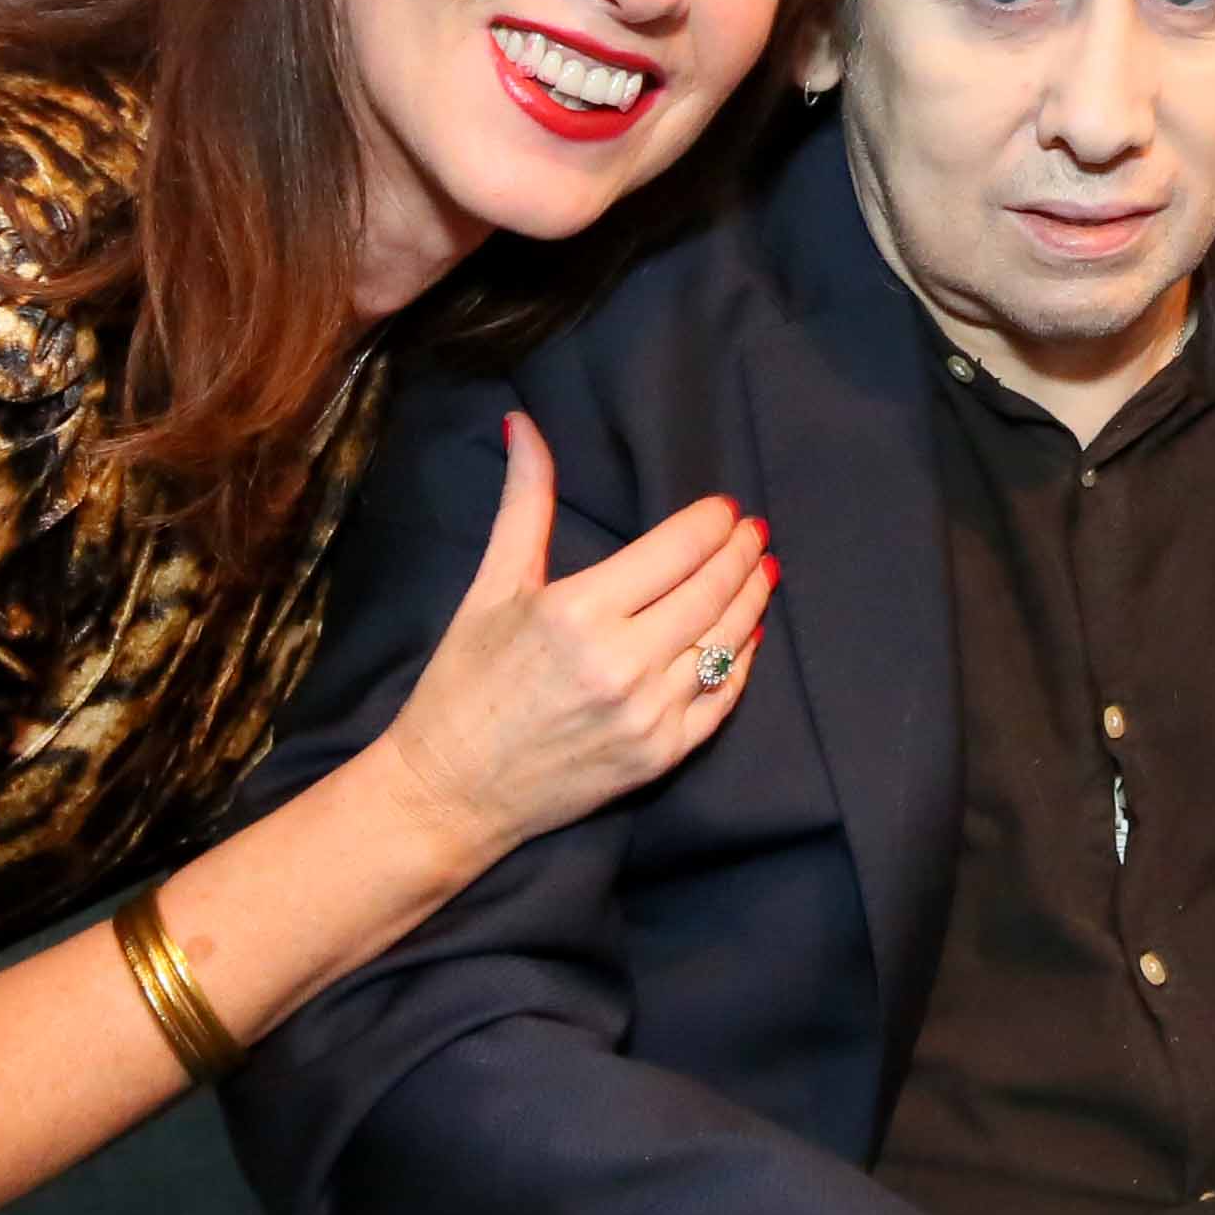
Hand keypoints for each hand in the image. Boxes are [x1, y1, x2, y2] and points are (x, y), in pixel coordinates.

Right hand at [362, 413, 770, 860]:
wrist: (450, 790)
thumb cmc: (465, 682)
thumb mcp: (491, 585)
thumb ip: (524, 503)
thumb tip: (524, 424)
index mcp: (579, 611)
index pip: (676, 548)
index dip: (711, 522)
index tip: (725, 506)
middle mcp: (623, 663)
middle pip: (712, 590)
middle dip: (742, 552)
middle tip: (755, 530)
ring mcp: (648, 714)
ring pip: (727, 642)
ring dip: (752, 599)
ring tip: (764, 569)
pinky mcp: (661, 757)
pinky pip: (722, 701)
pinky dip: (741, 662)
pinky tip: (748, 634)